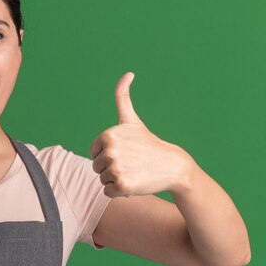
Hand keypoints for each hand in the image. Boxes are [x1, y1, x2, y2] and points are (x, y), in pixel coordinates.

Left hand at [89, 72, 191, 197]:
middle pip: (96, 167)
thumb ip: (122, 97)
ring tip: (134, 171)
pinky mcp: (122, 185)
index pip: (93, 153)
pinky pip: (108, 192)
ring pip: (102, 180)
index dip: (108, 155)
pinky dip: (120, 192)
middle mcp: (110, 151)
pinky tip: (135, 182)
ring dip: (116, 180)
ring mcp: (115, 168)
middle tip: (131, 163)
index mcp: (107, 135)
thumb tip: (128, 73)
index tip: (125, 151)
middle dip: (112, 168)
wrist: (172, 165)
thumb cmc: (148, 143)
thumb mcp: (132, 120)